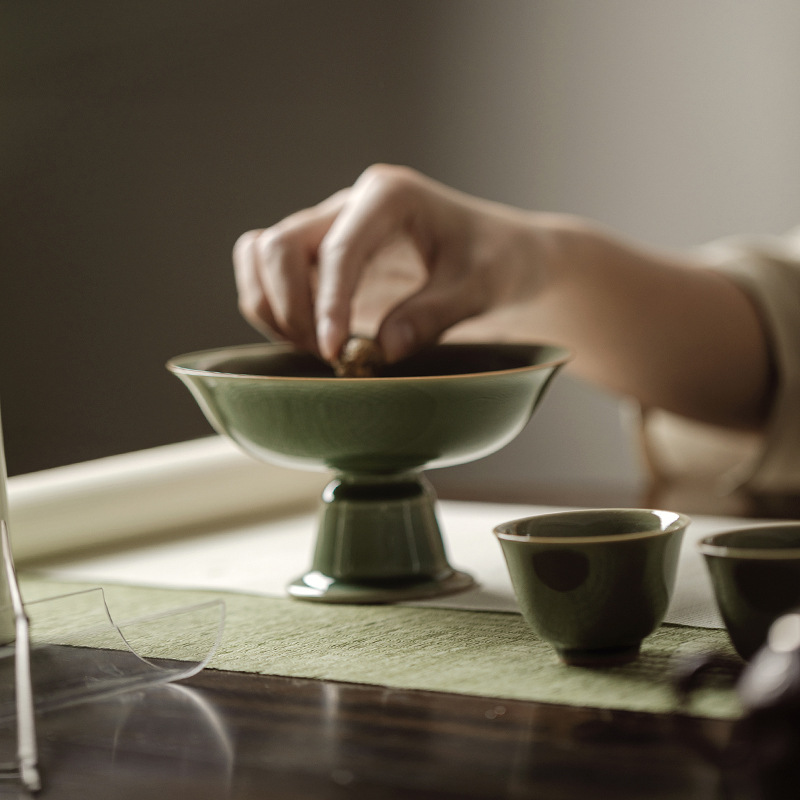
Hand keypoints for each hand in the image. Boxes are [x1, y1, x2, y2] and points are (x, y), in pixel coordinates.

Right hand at [233, 164, 546, 362]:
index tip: (334, 352)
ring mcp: (330, 229)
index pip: (338, 248)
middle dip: (289, 307)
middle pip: (278, 245)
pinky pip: (267, 275)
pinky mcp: (321, 259)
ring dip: (271, 308)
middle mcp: (349, 205)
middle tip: (327, 354)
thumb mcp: (481, 287)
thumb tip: (382, 350)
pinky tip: (312, 340)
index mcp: (389, 197)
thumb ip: (434, 315)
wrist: (500, 257)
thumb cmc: (497, 261)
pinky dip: (272, 310)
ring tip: (314, 348)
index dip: (327, 304)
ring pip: (259, 255)